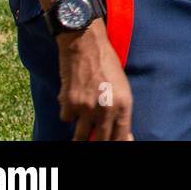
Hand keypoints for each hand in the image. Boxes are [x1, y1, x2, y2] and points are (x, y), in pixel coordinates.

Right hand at [58, 23, 132, 140]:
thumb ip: (119, 110)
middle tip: (92, 139)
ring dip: (79, 134)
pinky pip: (66, 119)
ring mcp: (87, 108)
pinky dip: (68, 114)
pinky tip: (72, 100)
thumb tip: (119, 132)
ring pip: (80, 137)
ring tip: (80, 128)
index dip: (117, 143)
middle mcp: (107, 109)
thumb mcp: (122, 86)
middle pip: (100, 141)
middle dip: (96, 142)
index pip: (121, 137)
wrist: (86, 44)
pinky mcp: (69, 104)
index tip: (112, 144)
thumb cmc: (106, 63)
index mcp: (124, 104)